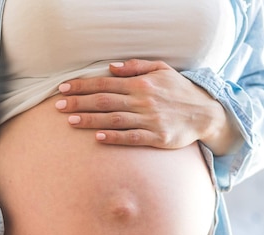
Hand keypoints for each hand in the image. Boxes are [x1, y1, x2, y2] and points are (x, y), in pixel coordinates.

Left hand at [55, 59, 238, 153]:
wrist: (205, 113)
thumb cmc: (180, 91)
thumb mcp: (162, 70)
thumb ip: (137, 67)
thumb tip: (112, 67)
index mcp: (141, 83)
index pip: (105, 83)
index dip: (82, 86)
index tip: (63, 89)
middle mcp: (143, 100)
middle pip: (104, 101)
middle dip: (79, 103)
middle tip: (58, 106)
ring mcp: (149, 120)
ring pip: (114, 119)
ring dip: (90, 120)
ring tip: (70, 122)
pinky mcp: (157, 138)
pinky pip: (132, 138)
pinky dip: (114, 137)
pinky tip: (98, 138)